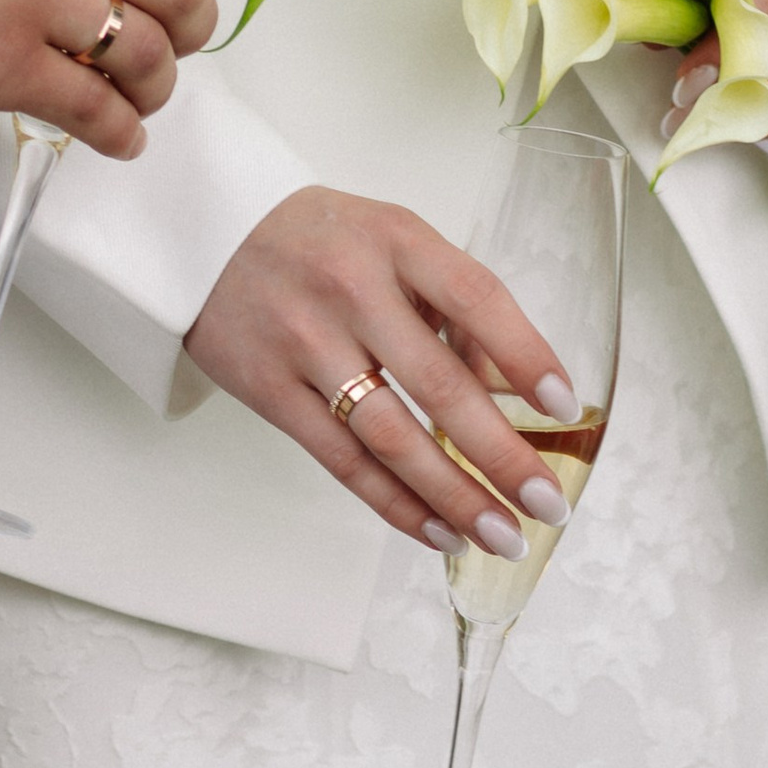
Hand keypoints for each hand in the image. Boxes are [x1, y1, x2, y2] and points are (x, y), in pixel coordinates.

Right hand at [185, 185, 578, 561]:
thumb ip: (450, 306)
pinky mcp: (271, 391)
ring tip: (502, 535)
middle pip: (438, 385)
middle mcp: (352, 290)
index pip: (475, 298)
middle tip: (547, 502)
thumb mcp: (392, 240)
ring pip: (391, 438)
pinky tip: (438, 531)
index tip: (564, 405)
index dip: (525, 354)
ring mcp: (307, 343)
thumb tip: (511, 393)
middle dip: (501, 454)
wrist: (203, 232)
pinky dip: (395, 504)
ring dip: (454, 496)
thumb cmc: (320, 239)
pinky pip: (343, 462)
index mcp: (396, 241)